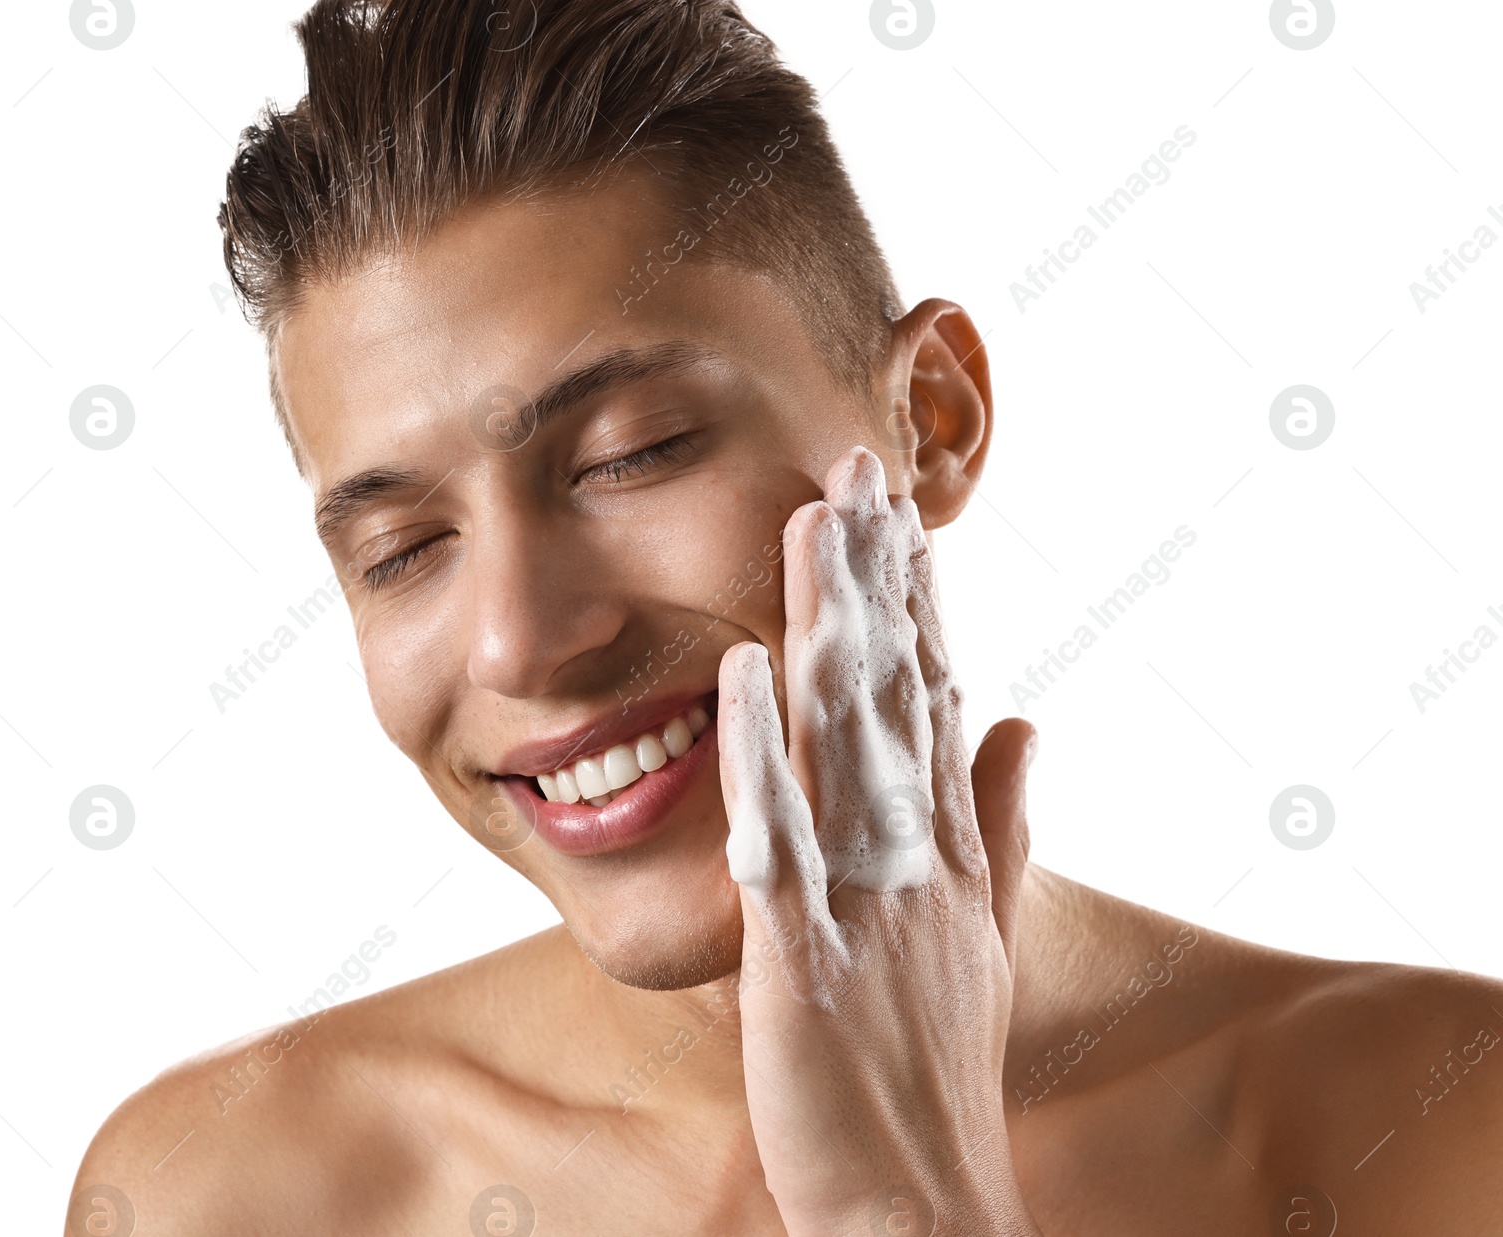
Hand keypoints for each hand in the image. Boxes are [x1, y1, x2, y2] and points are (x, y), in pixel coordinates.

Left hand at [718, 446, 1040, 1236]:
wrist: (919, 1202)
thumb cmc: (934, 1067)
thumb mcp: (983, 932)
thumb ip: (1002, 820)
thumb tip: (1025, 717)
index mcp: (949, 846)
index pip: (933, 696)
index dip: (914, 599)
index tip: (897, 511)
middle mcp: (918, 854)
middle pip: (895, 692)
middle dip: (877, 577)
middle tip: (859, 462)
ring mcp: (865, 897)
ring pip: (847, 740)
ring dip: (829, 627)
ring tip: (815, 522)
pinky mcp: (806, 954)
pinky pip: (778, 840)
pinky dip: (761, 757)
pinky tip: (739, 672)